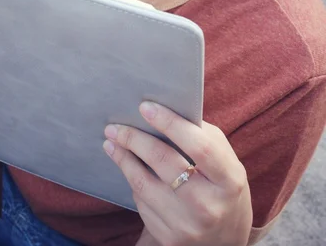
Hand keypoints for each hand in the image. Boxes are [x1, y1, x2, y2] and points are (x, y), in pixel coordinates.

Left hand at [104, 102, 251, 245]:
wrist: (226, 236)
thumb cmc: (221, 182)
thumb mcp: (223, 157)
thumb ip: (199, 134)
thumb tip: (160, 112)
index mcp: (229, 179)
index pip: (199, 146)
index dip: (170, 123)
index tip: (145, 107)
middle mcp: (210, 206)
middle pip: (164, 163)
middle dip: (135, 139)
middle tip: (115, 127)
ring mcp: (189, 226)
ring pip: (144, 185)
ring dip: (124, 159)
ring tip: (111, 143)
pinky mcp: (170, 239)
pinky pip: (142, 203)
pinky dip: (133, 181)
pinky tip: (128, 168)